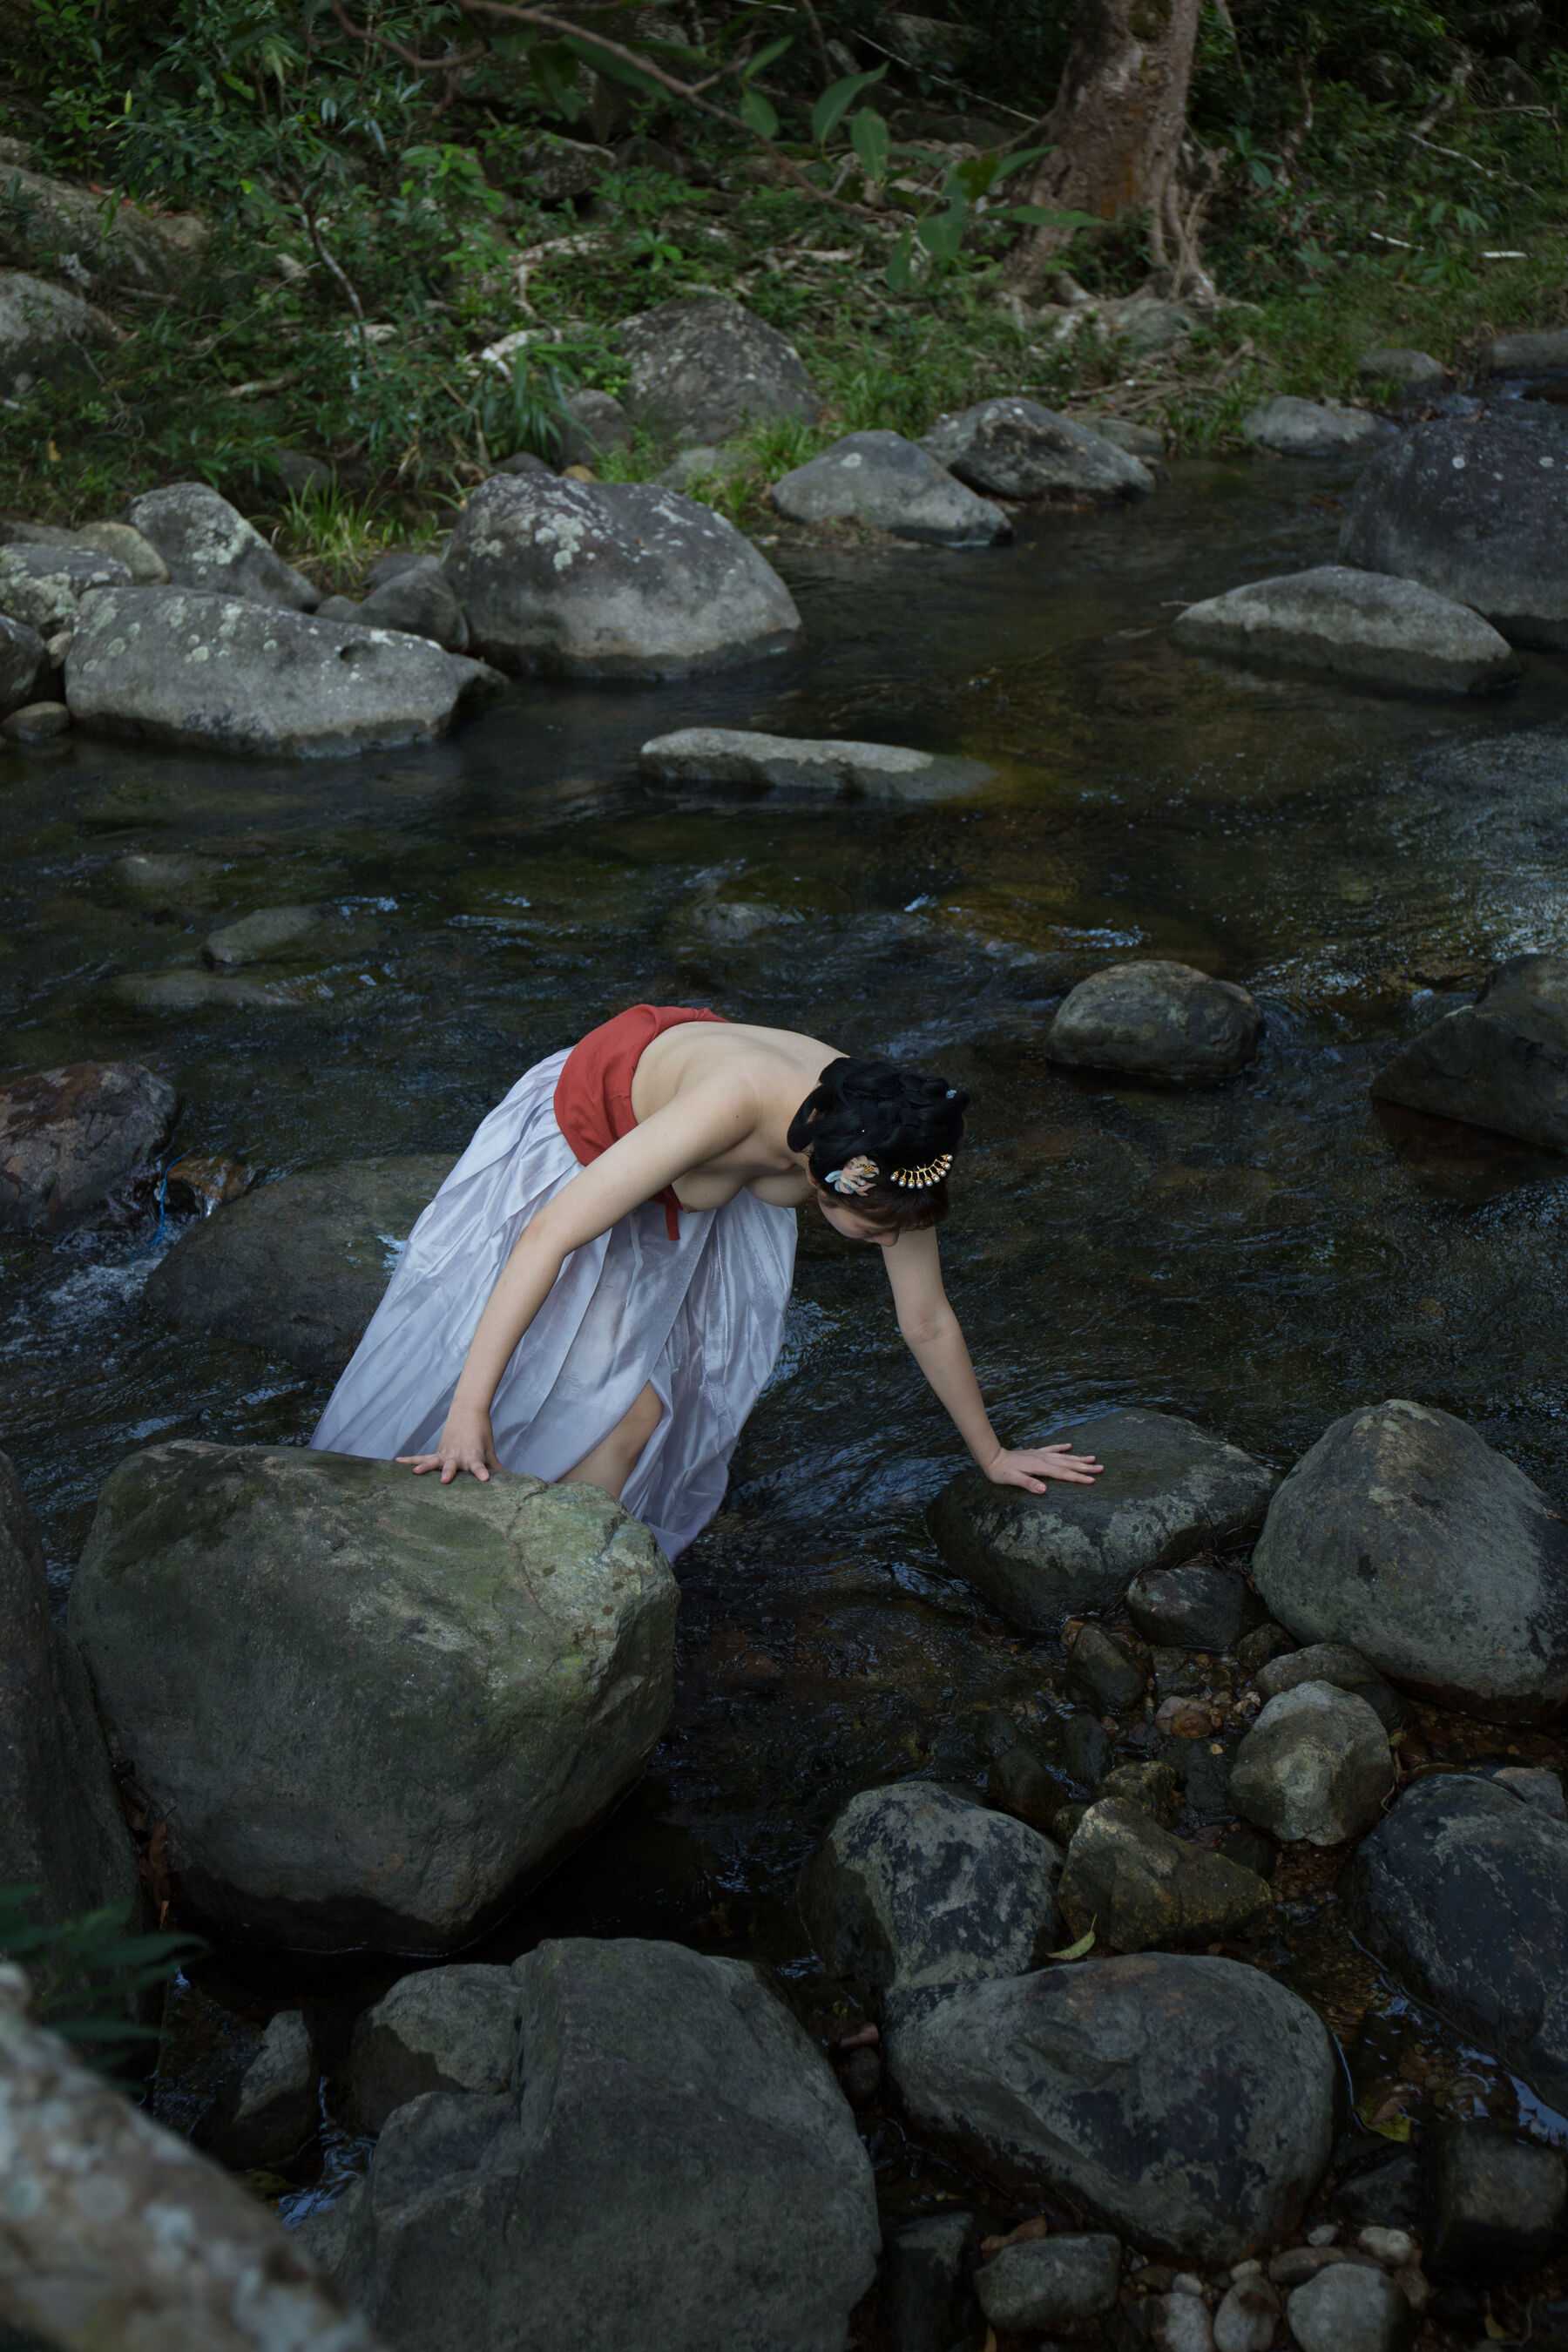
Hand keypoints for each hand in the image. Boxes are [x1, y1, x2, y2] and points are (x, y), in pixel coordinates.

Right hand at [397, 1411, 501, 1483]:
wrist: (468, 1410)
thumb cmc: (481, 1433)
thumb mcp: (489, 1449)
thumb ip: (494, 1465)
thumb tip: (507, 1479)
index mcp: (473, 1456)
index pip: (478, 1466)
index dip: (481, 1472)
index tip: (485, 1478)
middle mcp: (457, 1456)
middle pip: (452, 1466)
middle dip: (449, 1473)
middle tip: (445, 1480)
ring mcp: (445, 1454)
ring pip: (433, 1461)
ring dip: (425, 1467)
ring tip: (415, 1472)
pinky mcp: (437, 1452)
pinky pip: (421, 1457)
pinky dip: (410, 1460)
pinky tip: (397, 1462)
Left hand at [985, 1443, 1103, 1494]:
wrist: (992, 1457)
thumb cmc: (1002, 1472)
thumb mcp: (1013, 1480)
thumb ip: (1028, 1484)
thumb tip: (1044, 1490)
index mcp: (1040, 1467)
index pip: (1063, 1474)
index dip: (1078, 1477)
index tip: (1092, 1480)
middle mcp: (1044, 1459)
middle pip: (1068, 1464)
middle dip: (1085, 1467)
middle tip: (1101, 1468)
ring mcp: (1040, 1454)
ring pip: (1064, 1456)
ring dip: (1078, 1458)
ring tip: (1093, 1458)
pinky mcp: (1036, 1452)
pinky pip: (1052, 1449)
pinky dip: (1062, 1448)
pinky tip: (1069, 1446)